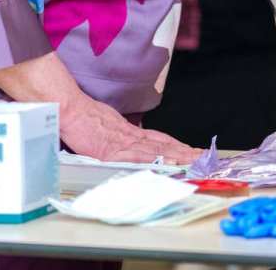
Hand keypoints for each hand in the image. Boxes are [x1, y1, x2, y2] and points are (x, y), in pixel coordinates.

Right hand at [61, 93, 199, 163]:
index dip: (178, 146)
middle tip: (202, 158)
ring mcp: (124, 143)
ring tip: (193, 162)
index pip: (161, 140)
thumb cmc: (88, 119)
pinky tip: (166, 164)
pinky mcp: (112, 152)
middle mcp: (132, 137)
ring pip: (156, 151)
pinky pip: (137, 157)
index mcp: (132, 132)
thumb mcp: (111, 127)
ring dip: (176, 157)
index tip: (192, 151)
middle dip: (184, 152)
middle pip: (164, 145)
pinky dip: (153, 161)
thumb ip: (123, 136)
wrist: (73, 111)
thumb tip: (132, 143)